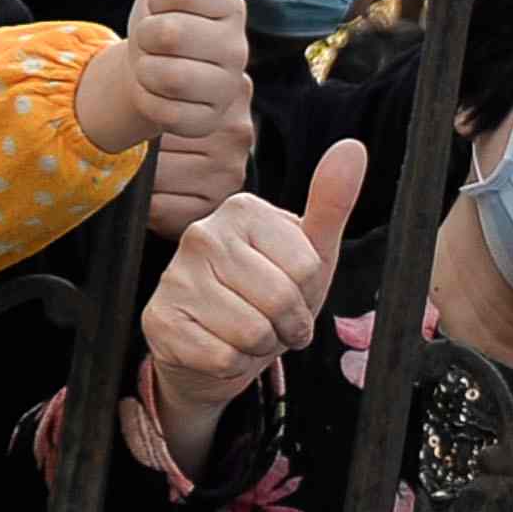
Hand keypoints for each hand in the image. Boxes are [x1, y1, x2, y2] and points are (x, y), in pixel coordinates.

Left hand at [76, 0, 253, 193]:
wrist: (148, 72)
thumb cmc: (163, 19)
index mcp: (231, 4)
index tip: (162, 3)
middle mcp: (238, 47)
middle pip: (170, 34)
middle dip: (147, 36)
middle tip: (154, 40)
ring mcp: (226, 88)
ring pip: (167, 75)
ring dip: (145, 70)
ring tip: (154, 65)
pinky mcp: (208, 122)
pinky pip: (165, 112)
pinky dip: (149, 102)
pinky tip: (158, 94)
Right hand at [145, 144, 361, 453]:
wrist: (215, 349)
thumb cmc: (266, 296)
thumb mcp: (309, 254)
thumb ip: (331, 203)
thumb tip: (353, 147)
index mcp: (242, 210)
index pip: (306, 266)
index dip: (308, 294)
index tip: (293, 294)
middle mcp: (202, 234)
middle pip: (280, 299)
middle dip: (288, 326)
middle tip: (273, 323)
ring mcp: (174, 276)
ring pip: (251, 331)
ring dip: (259, 346)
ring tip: (246, 335)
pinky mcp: (159, 320)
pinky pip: (221, 357)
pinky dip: (231, 364)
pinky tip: (219, 348)